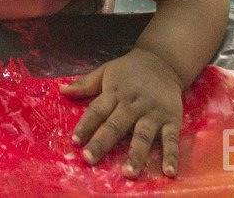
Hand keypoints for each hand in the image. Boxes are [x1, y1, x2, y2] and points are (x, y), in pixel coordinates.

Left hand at [60, 47, 183, 178]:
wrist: (163, 61)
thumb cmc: (129, 70)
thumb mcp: (105, 71)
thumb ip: (85, 84)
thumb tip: (62, 91)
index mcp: (115, 93)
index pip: (97, 110)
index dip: (85, 125)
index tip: (75, 141)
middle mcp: (133, 104)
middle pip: (116, 126)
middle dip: (102, 143)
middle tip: (90, 159)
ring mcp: (153, 113)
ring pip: (143, 135)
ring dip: (136, 154)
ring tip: (128, 172)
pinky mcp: (171, 119)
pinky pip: (171, 139)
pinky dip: (171, 155)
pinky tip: (168, 171)